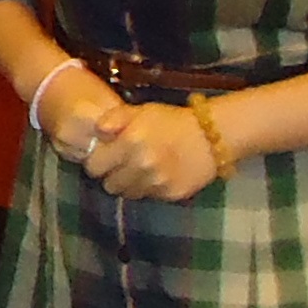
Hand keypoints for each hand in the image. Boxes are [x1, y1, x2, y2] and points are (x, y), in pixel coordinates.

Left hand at [76, 98, 222, 203]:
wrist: (212, 136)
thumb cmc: (173, 121)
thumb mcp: (142, 111)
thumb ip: (115, 118)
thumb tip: (96, 131)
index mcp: (130, 141)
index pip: (95, 167)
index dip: (98, 162)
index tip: (105, 157)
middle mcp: (142, 165)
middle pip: (109, 185)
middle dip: (112, 175)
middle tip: (122, 165)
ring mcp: (157, 182)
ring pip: (128, 194)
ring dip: (130, 184)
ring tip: (140, 170)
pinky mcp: (171, 194)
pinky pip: (148, 197)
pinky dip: (149, 188)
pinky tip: (157, 175)